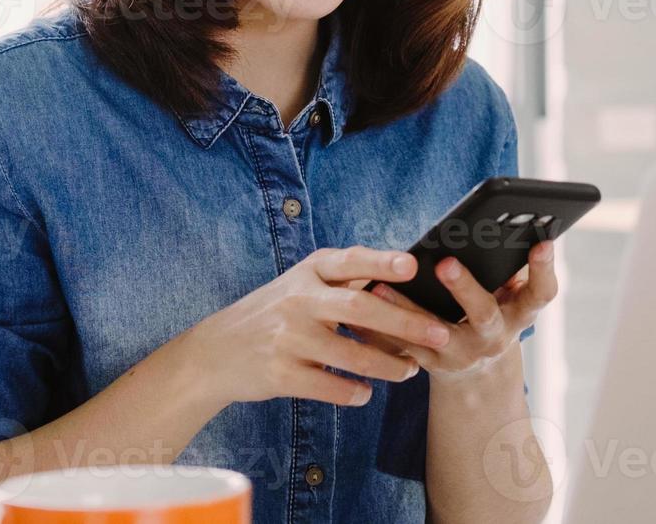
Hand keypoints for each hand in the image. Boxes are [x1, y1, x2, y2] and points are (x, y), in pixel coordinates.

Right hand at [179, 246, 454, 408]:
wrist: (216, 351)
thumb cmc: (274, 313)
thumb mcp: (301, 283)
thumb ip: (344, 278)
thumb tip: (405, 270)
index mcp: (308, 272)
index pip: (350, 262)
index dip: (381, 263)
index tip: (412, 266)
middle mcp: (298, 300)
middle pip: (360, 310)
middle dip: (405, 323)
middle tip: (439, 334)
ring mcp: (289, 338)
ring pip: (352, 355)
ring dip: (388, 366)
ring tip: (410, 370)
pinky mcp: (281, 374)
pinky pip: (331, 387)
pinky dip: (355, 392)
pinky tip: (366, 392)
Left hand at [352, 240, 557, 382]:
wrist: (477, 374)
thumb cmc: (493, 313)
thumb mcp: (512, 297)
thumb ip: (512, 271)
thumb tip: (509, 230)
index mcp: (519, 314)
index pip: (541, 292)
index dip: (544, 269)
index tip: (543, 240)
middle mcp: (494, 338)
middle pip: (485, 314)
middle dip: (466, 289)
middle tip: (446, 263)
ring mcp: (461, 354)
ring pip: (432, 335)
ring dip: (405, 311)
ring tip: (380, 287)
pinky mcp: (430, 363)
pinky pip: (401, 346)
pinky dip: (379, 330)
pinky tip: (360, 305)